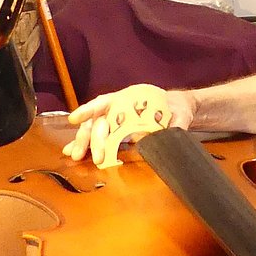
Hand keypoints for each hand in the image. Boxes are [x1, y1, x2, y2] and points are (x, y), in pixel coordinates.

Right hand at [62, 86, 192, 166]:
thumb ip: (176, 122)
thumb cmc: (177, 107)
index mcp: (129, 98)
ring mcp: (116, 120)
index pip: (106, 102)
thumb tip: (170, 133)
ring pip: (94, 130)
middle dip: (87, 137)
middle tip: (82, 154)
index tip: (75, 118)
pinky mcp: (118, 133)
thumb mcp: (181, 112)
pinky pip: (101, 140)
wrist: (179, 111)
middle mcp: (118, 108)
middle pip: (97, 120)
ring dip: (83, 143)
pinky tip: (75, 155)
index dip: (89, 110)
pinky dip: (88, 147)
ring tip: (74, 156)